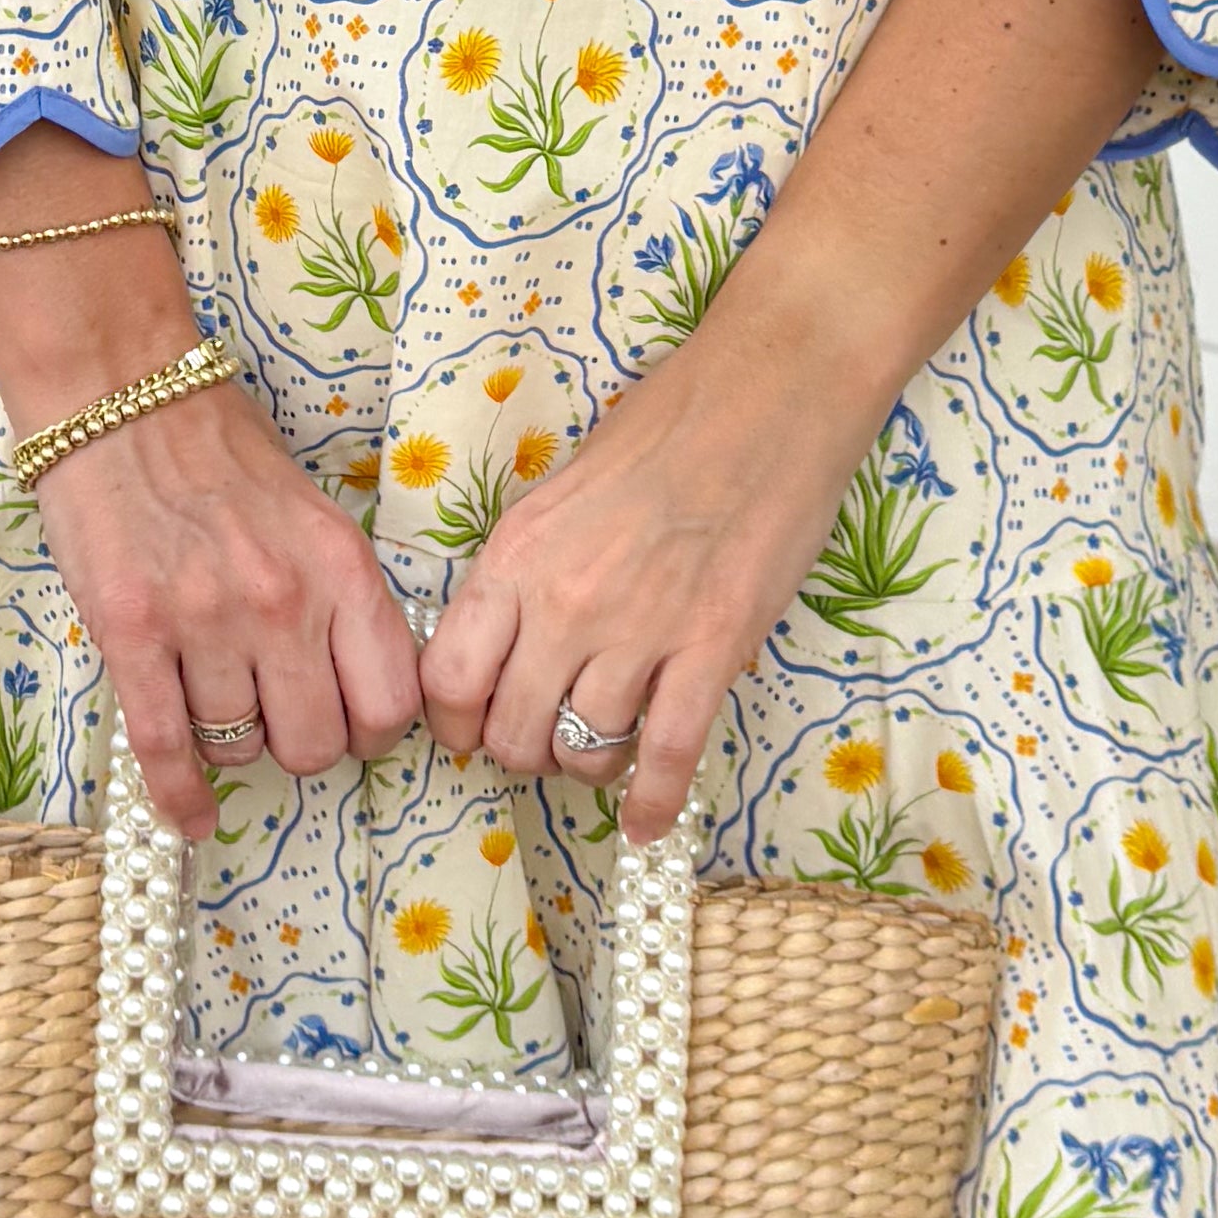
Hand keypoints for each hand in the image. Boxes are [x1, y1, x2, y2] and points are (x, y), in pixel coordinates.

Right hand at [27, 370, 422, 840]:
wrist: (121, 397)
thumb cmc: (221, 452)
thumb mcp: (314, 514)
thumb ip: (339, 597)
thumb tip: (357, 685)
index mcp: (341, 568)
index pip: (390, 704)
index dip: (370, 730)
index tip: (346, 719)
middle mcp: (282, 600)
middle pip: (315, 744)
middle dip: (299, 745)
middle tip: (277, 716)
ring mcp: (204, 620)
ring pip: (239, 747)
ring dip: (232, 741)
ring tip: (217, 701)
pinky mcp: (132, 633)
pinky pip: (165, 747)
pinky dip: (180, 795)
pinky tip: (190, 814)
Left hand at [414, 329, 874, 846]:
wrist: (770, 394)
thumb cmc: (669, 424)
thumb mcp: (562, 488)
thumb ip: (529, 566)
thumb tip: (510, 634)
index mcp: (516, 554)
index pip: (447, 677)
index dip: (455, 721)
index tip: (474, 726)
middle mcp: (565, 601)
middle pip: (510, 731)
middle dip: (521, 751)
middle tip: (545, 740)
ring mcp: (641, 630)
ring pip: (582, 752)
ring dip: (587, 768)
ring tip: (603, 754)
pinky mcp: (714, 648)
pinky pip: (670, 755)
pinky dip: (655, 803)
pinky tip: (648, 823)